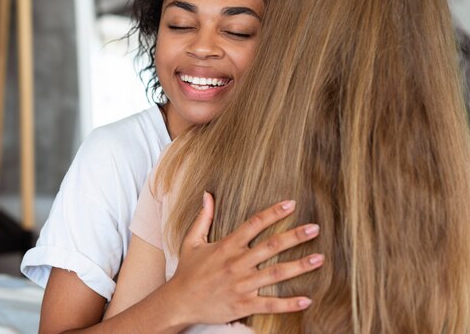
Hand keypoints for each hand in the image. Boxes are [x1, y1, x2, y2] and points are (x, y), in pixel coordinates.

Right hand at [167, 192, 322, 325]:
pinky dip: (289, 303)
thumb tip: (207, 195)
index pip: (254, 224)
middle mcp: (237, 263)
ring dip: (299, 266)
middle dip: (295, 236)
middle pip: (271, 246)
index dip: (273, 213)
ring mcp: (241, 285)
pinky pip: (270, 304)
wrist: (179, 302)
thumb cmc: (187, 271)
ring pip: (275, 274)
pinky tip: (307, 299)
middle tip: (315, 229)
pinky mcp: (243, 304)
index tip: (291, 204)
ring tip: (319, 259)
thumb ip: (203, 218)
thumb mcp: (191, 241)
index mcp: (227, 246)